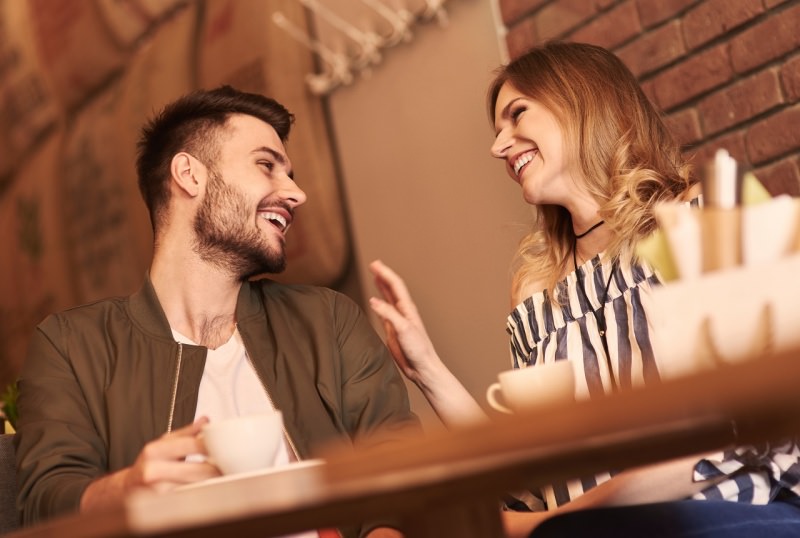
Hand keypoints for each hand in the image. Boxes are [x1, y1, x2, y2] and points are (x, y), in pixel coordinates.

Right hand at [124, 417, 220, 492]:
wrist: (125, 490)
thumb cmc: (148, 465)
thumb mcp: (163, 444)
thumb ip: (186, 433)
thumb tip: (206, 421)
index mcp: (155, 451)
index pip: (192, 445)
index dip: (213, 447)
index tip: (226, 448)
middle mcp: (153, 471)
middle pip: (198, 471)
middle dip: (217, 469)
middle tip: (229, 466)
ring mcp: (157, 492)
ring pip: (196, 487)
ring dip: (212, 483)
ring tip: (222, 478)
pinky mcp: (162, 507)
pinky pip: (190, 500)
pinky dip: (202, 495)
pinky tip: (209, 490)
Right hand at [368, 260, 439, 385]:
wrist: (422, 367)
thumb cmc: (418, 350)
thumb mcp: (403, 329)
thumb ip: (388, 314)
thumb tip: (373, 300)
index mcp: (407, 308)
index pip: (395, 285)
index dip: (384, 273)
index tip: (374, 264)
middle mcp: (402, 312)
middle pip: (391, 288)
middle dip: (382, 275)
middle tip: (373, 264)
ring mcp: (397, 320)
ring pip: (387, 298)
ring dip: (381, 287)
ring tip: (375, 276)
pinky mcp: (392, 331)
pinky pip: (383, 312)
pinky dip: (379, 303)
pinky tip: (374, 301)